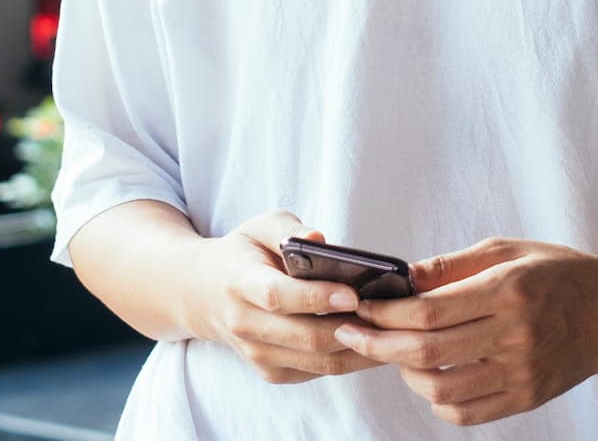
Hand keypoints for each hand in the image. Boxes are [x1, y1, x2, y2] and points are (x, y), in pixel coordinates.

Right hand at [190, 209, 382, 384]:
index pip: (278, 296)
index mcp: (239, 283)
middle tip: (390, 315)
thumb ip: (289, 228)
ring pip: (318, 361)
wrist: (203, 294)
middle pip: (305, 336)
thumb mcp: (259, 226)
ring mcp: (257, 354)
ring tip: (394, 330)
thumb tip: (320, 240)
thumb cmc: (244, 253)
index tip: (353, 293)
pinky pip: (318, 370)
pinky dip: (350, 359)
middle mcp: (245, 324)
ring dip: (360, 349)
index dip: (316, 298)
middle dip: (352, 328)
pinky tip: (376, 341)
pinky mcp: (271, 371)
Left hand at [332, 236, 597, 425]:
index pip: (430, 312)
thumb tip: (399, 278)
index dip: (385, 313)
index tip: (360, 307)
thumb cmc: (559, 271)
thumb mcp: (507, 250)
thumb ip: (451, 266)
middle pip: (427, 352)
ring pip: (442, 390)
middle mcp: (516, 335)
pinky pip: (467, 414)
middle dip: (377, 344)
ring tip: (395, 354)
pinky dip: (437, 402)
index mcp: (508, 290)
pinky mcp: (527, 398)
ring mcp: (522, 373)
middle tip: (352, 334)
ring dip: (405, 374)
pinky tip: (429, 378)